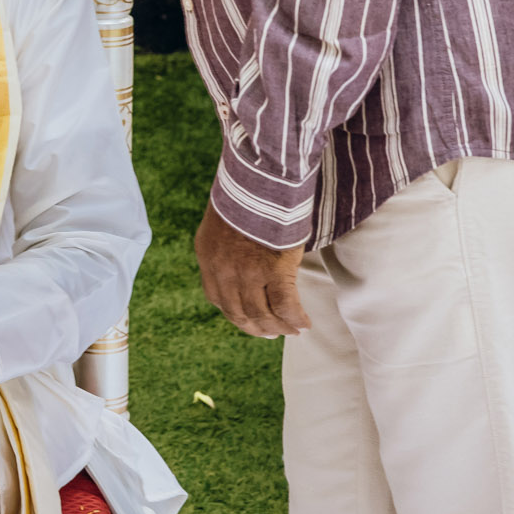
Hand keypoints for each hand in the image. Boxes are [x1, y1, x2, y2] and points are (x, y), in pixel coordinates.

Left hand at [195, 203, 310, 337]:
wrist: (257, 180)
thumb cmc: (245, 194)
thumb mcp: (222, 221)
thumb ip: (225, 245)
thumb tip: (238, 256)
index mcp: (208, 257)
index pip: (217, 298)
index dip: (234, 313)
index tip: (247, 320)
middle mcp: (224, 271)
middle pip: (239, 312)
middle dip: (256, 327)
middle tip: (270, 333)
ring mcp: (249, 273)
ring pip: (262, 314)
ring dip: (278, 327)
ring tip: (291, 330)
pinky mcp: (275, 271)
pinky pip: (286, 306)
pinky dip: (295, 319)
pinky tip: (304, 324)